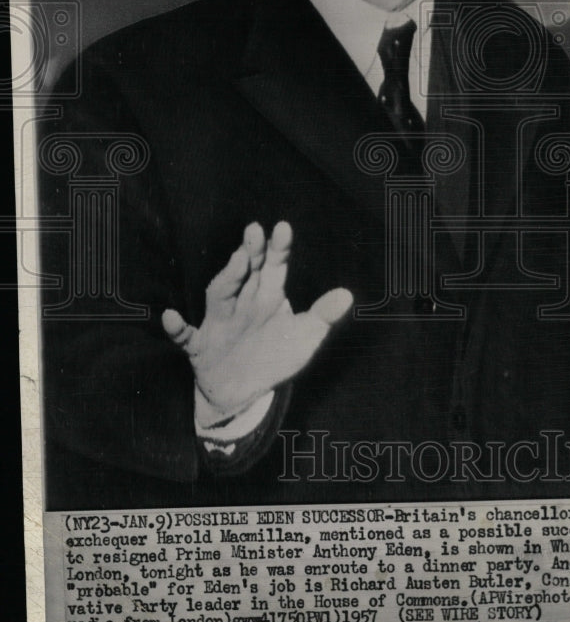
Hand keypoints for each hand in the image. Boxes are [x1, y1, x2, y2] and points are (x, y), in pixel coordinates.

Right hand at [162, 221, 351, 426]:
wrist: (243, 393)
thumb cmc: (274, 356)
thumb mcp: (304, 338)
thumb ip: (322, 316)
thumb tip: (347, 296)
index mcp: (267, 297)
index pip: (273, 267)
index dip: (277, 249)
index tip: (283, 228)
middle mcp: (242, 303)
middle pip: (246, 273)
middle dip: (250, 252)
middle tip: (255, 230)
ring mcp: (220, 322)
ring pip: (220, 295)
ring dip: (226, 279)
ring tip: (237, 263)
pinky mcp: (200, 346)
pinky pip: (186, 336)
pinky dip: (177, 328)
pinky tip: (170, 317)